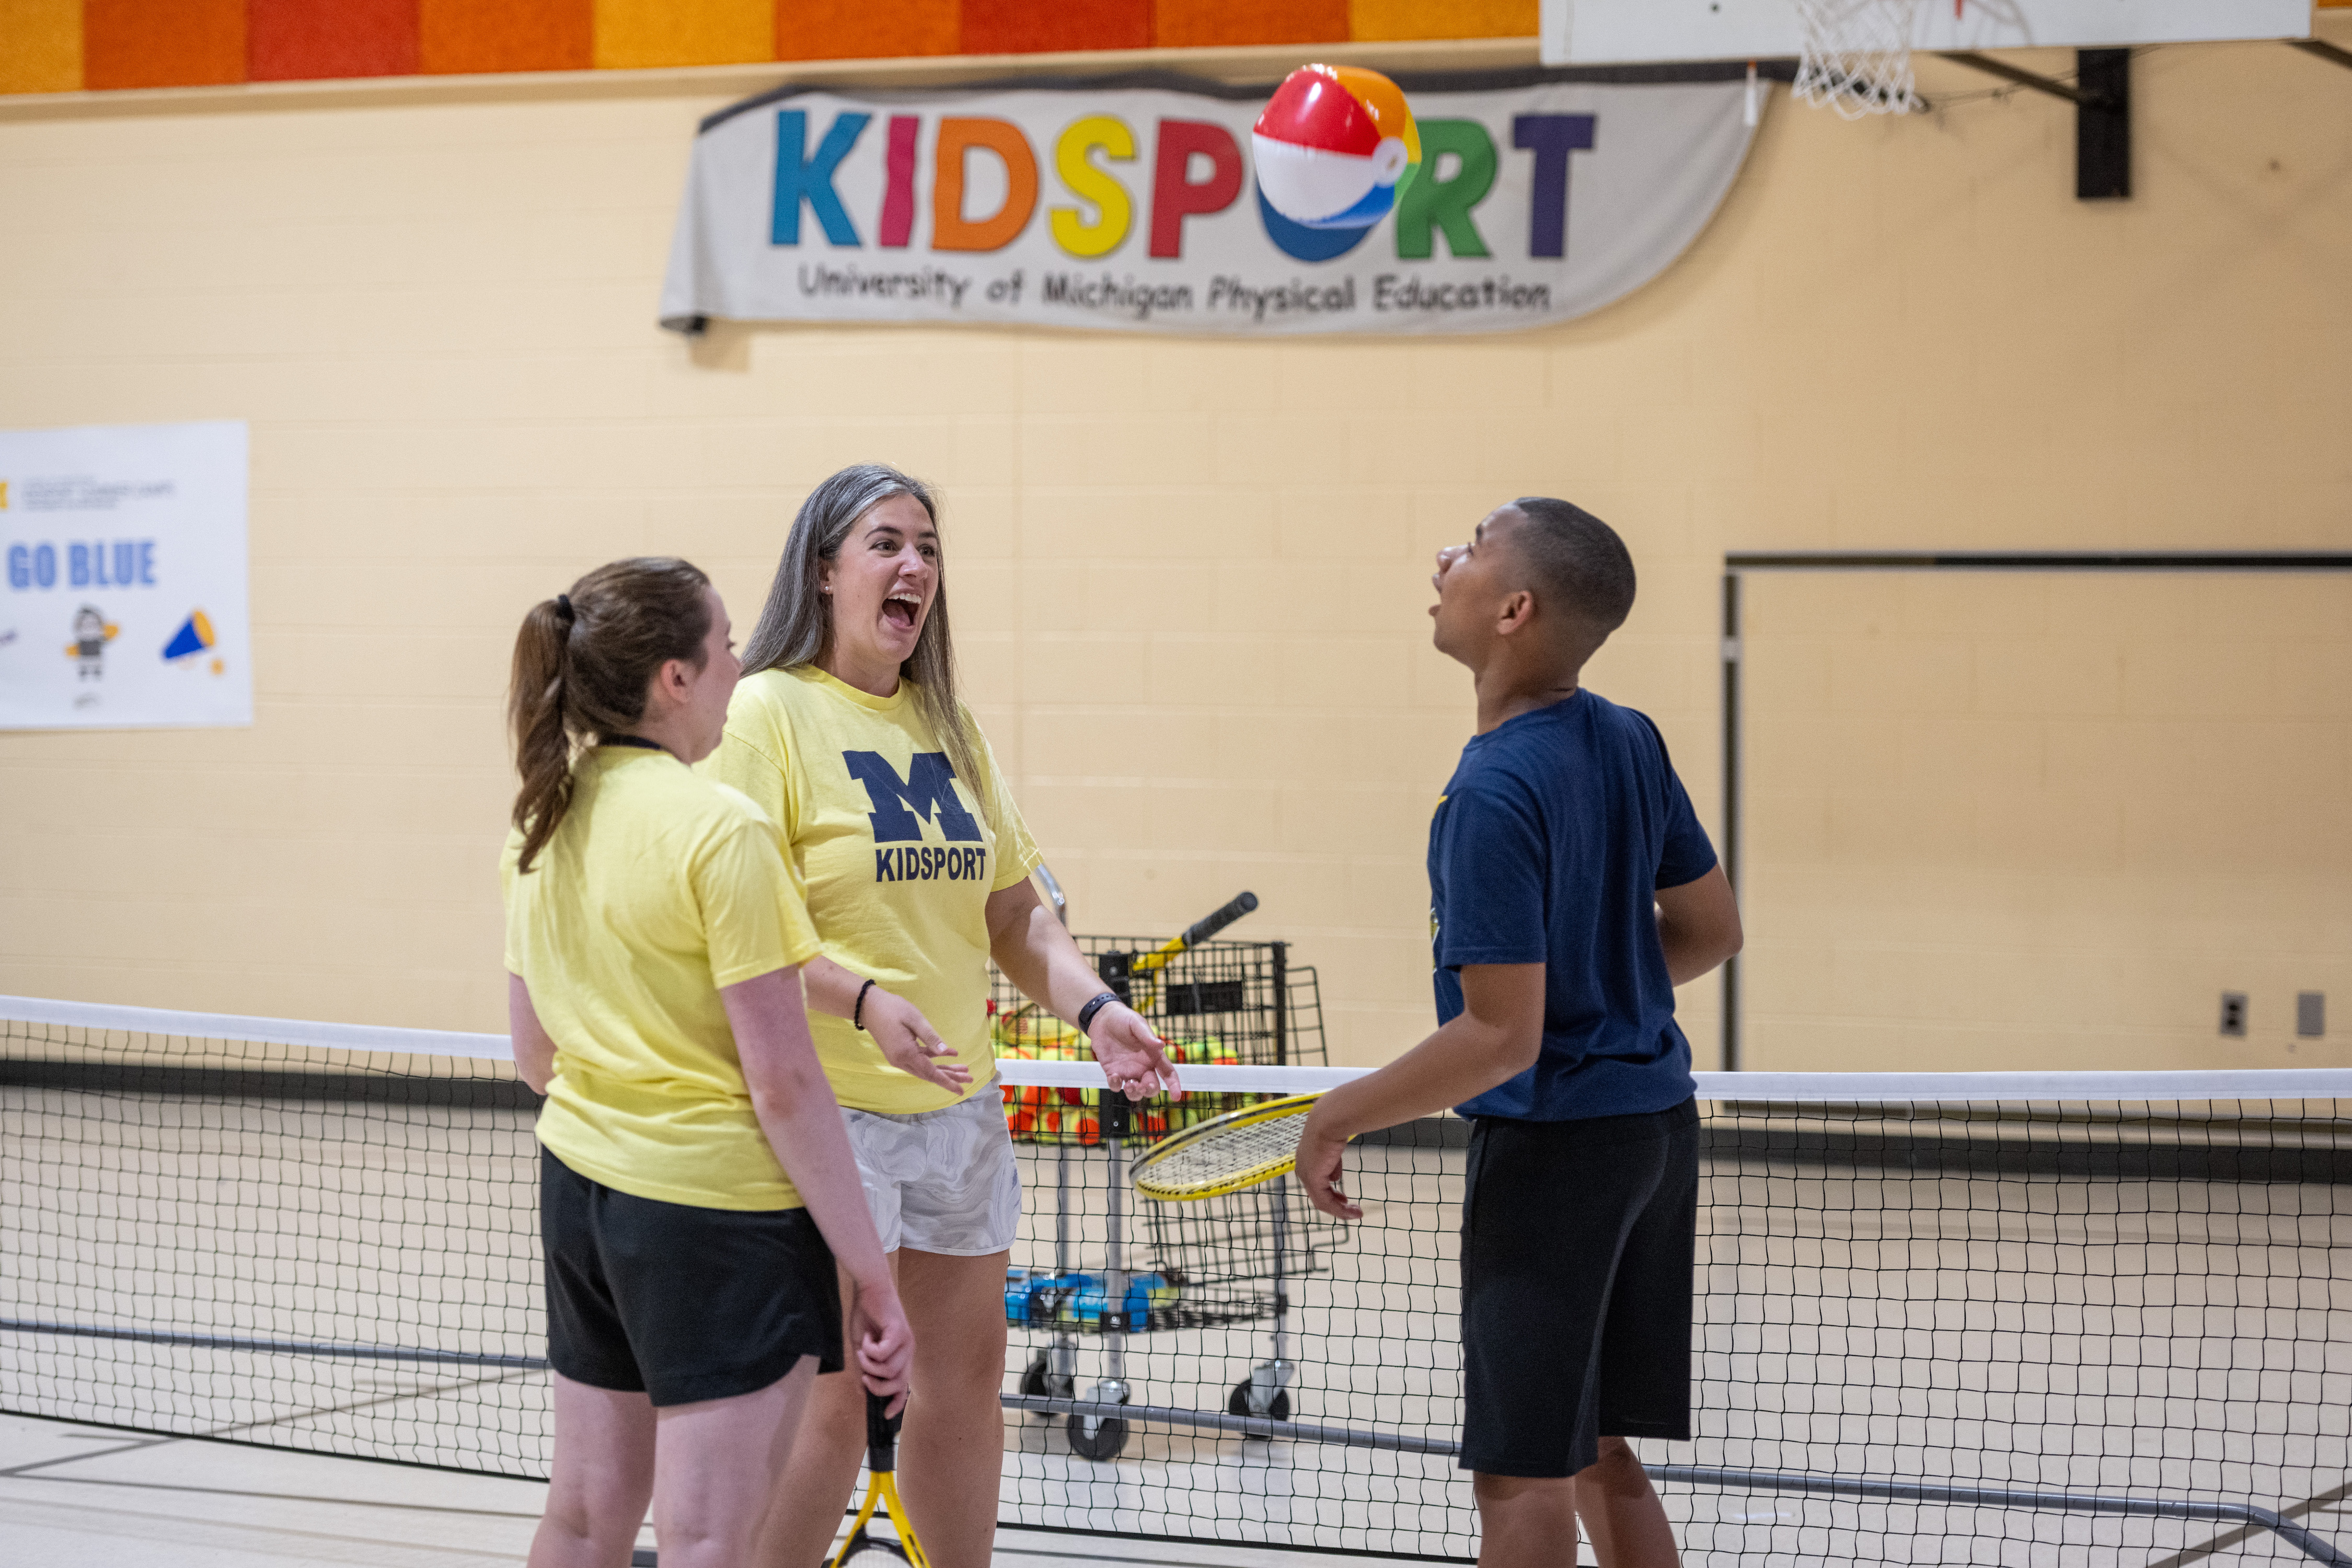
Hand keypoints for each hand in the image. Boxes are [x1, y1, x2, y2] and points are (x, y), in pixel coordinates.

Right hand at [848, 1275, 913, 1413]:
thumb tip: (861, 1392)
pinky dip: (869, 1349)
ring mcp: (906, 1341)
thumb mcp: (861, 1349)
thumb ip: (863, 1370)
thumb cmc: (866, 1317)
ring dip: (868, 1364)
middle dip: (876, 1386)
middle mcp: (908, 1351)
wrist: (869, 1289)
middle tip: (863, 1373)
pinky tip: (867, 1336)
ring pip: (888, 1371)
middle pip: (897, 1384)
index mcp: (901, 1356)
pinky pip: (883, 1354)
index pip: (904, 1387)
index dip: (896, 1403)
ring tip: (862, 1348)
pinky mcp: (899, 1331)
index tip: (885, 1415)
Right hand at [865, 988, 971, 1092]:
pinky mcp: (899, 1052)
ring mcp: (899, 1057)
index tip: (961, 1091)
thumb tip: (946, 1052)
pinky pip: (919, 1059)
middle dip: (950, 1077)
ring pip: (925, 1068)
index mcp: (906, 1054)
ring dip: (944, 1069)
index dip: (947, 1082)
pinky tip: (949, 1054)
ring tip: (964, 1069)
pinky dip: (934, 1058)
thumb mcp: (915, 1020)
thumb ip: (931, 1037)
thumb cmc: (893, 1009)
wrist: (868, 1006)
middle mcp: (901, 1060)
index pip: (930, 1073)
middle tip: (969, 1079)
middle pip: (929, 1074)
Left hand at [1086, 1002, 1182, 1101]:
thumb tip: (1161, 1045)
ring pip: (1135, 1092)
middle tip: (1144, 1086)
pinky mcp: (1112, 1072)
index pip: (1167, 1072)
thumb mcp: (1137, 1024)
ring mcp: (1127, 1071)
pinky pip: (1116, 1086)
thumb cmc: (1124, 1019)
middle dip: (1150, 1090)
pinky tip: (1114, 1076)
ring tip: (1129, 1085)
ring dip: (1134, 1093)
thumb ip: (1147, 1035)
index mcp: (1153, 1056)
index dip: (1174, 1085)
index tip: (1177, 1096)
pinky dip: (1115, 1085)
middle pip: (1152, 1087)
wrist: (1102, 1018)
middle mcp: (1142, 1067)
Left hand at [1293, 1103, 1360, 1220]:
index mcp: (1306, 1158)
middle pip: (1317, 1193)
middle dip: (1334, 1202)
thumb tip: (1335, 1177)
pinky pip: (1325, 1202)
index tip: (1343, 1198)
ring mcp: (1306, 1175)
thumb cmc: (1334, 1124)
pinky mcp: (1313, 1179)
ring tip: (1356, 1212)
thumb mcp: (1333, 1145)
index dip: (1330, 1191)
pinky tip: (1353, 1210)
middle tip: (1349, 1208)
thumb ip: (1332, 1161)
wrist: (1329, 1119)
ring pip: (1321, 1201)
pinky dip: (1339, 1209)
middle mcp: (1302, 1168)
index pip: (1316, 1180)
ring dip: (1339, 1209)